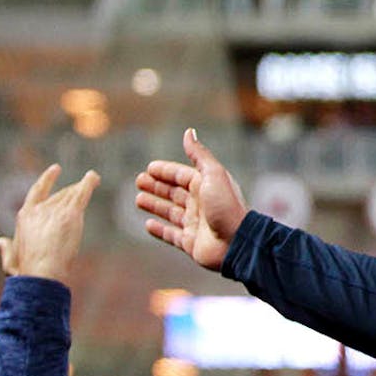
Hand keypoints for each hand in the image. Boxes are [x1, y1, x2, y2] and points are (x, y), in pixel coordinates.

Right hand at [0, 164, 99, 281]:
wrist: (42, 273)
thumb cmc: (26, 271)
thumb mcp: (10, 259)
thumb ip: (6, 248)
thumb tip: (0, 241)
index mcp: (25, 216)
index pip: (37, 192)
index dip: (47, 179)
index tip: (55, 169)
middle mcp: (39, 210)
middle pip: (60, 195)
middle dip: (72, 190)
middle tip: (83, 186)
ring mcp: (55, 211)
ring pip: (72, 193)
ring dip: (83, 185)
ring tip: (93, 179)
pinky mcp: (70, 215)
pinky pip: (82, 194)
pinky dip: (88, 183)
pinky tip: (94, 177)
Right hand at [135, 128, 247, 271]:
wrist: (237, 241)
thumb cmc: (226, 206)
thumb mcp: (213, 174)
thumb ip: (199, 155)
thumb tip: (188, 132)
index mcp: (206, 186)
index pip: (182, 175)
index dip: (166, 171)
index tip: (149, 168)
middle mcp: (201, 204)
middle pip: (174, 192)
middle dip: (157, 186)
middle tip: (138, 181)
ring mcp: (195, 224)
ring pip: (171, 212)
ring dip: (155, 205)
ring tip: (138, 199)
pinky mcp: (191, 243)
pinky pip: (171, 235)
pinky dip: (159, 230)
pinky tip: (148, 224)